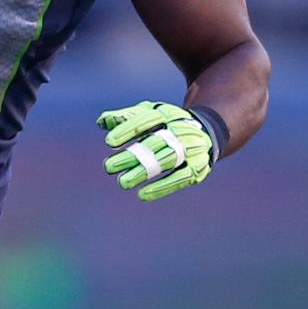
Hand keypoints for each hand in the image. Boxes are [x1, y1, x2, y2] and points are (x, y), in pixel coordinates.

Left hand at [98, 100, 213, 201]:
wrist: (206, 132)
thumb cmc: (167, 124)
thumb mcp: (149, 114)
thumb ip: (126, 118)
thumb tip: (101, 122)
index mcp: (167, 114)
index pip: (147, 120)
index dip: (128, 130)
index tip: (109, 142)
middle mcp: (181, 130)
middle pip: (154, 143)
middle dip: (131, 155)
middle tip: (108, 167)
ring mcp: (191, 149)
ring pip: (165, 161)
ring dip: (143, 172)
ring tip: (122, 182)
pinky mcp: (197, 167)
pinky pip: (179, 178)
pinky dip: (161, 187)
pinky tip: (142, 194)